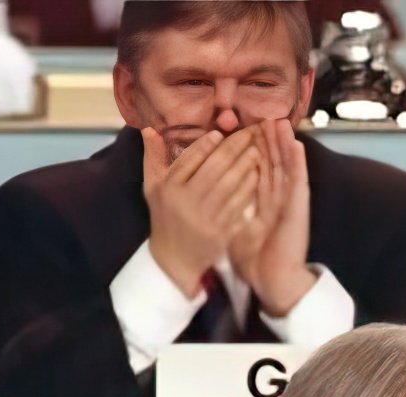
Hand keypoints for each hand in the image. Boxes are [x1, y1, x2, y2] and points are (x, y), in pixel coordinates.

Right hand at [141, 126, 263, 296]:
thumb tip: (148, 128)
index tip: (219, 133)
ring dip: (245, 167)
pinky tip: (257, 176)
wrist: (174, 258)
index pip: (187, 161)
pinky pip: (238, 206)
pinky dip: (248, 190)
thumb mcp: (153, 188)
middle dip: (232, 149)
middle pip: (213, 170)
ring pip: (228, 186)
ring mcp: (204, 218)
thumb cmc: (164, 216)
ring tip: (256, 151)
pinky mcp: (220, 232)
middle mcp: (186, 201)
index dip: (204, 145)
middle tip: (249, 134)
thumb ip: (152, 158)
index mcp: (168, 188)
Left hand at [228, 120, 316, 317]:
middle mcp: (279, 197)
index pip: (259, 167)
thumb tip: (206, 195)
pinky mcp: (298, 210)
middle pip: (275, 162)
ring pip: (288, 166)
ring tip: (281, 121)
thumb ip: (225, 207)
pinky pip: (298, 182)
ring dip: (286, 143)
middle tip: (266, 115)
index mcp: (264, 200)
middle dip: (270, 139)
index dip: (254, 147)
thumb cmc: (254, 257)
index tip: (247, 126)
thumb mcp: (233, 225)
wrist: (272, 278)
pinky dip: (298, 163)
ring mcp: (291, 202)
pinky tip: (296, 145)